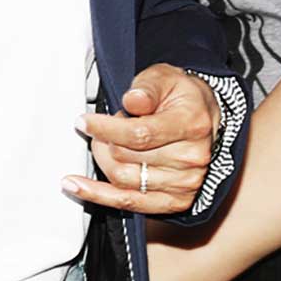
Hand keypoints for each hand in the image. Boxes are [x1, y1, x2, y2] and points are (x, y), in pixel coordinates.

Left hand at [66, 64, 218, 214]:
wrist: (204, 120)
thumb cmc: (182, 97)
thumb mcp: (166, 78)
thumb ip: (147, 87)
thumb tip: (133, 100)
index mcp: (191, 125)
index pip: (140, 134)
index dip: (105, 128)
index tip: (83, 121)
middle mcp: (191, 158)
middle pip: (127, 157)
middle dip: (103, 139)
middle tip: (101, 127)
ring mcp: (185, 184)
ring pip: (123, 179)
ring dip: (102, 160)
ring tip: (103, 143)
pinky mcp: (174, 202)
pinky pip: (129, 203)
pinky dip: (98, 196)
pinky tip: (76, 186)